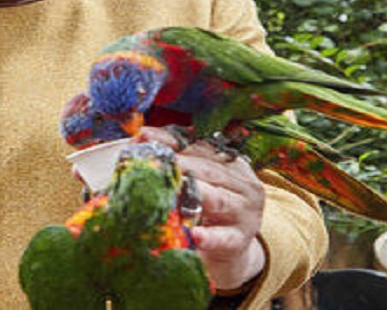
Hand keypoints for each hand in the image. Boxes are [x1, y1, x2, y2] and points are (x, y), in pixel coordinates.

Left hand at [138, 128, 266, 290]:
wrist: (229, 250)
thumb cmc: (209, 210)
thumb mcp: (199, 182)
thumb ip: (179, 160)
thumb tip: (142, 136)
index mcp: (234, 165)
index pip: (201, 148)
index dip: (172, 141)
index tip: (145, 136)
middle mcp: (244, 185)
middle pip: (208, 170)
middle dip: (179, 164)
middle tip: (154, 163)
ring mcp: (245, 213)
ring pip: (218, 199)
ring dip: (195, 194)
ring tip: (173, 189)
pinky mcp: (240, 239)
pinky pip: (224, 237)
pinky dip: (210, 236)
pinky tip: (195, 235)